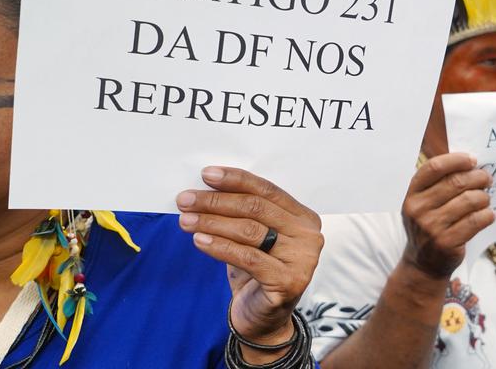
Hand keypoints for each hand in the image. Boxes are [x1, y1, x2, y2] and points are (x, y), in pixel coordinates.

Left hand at [176, 167, 323, 348]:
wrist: (263, 320)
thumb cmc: (256, 272)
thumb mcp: (253, 238)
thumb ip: (242, 213)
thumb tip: (205, 188)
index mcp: (304, 218)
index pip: (267, 190)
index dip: (235, 180)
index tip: (206, 175)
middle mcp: (310, 236)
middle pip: (257, 208)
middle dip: (216, 201)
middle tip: (185, 200)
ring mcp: (303, 260)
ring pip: (250, 231)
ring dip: (212, 222)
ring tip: (185, 220)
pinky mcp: (289, 282)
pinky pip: (247, 258)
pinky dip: (219, 247)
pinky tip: (199, 240)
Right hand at [400, 153, 494, 279]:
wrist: (423, 264)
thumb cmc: (429, 226)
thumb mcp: (423, 204)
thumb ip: (439, 184)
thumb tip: (471, 163)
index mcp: (411, 194)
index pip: (434, 167)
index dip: (456, 160)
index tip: (472, 160)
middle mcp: (418, 209)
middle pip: (455, 182)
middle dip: (477, 177)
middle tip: (487, 179)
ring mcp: (431, 227)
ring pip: (468, 200)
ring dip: (483, 197)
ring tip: (485, 199)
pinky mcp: (446, 242)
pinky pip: (475, 221)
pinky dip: (487, 215)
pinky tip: (488, 215)